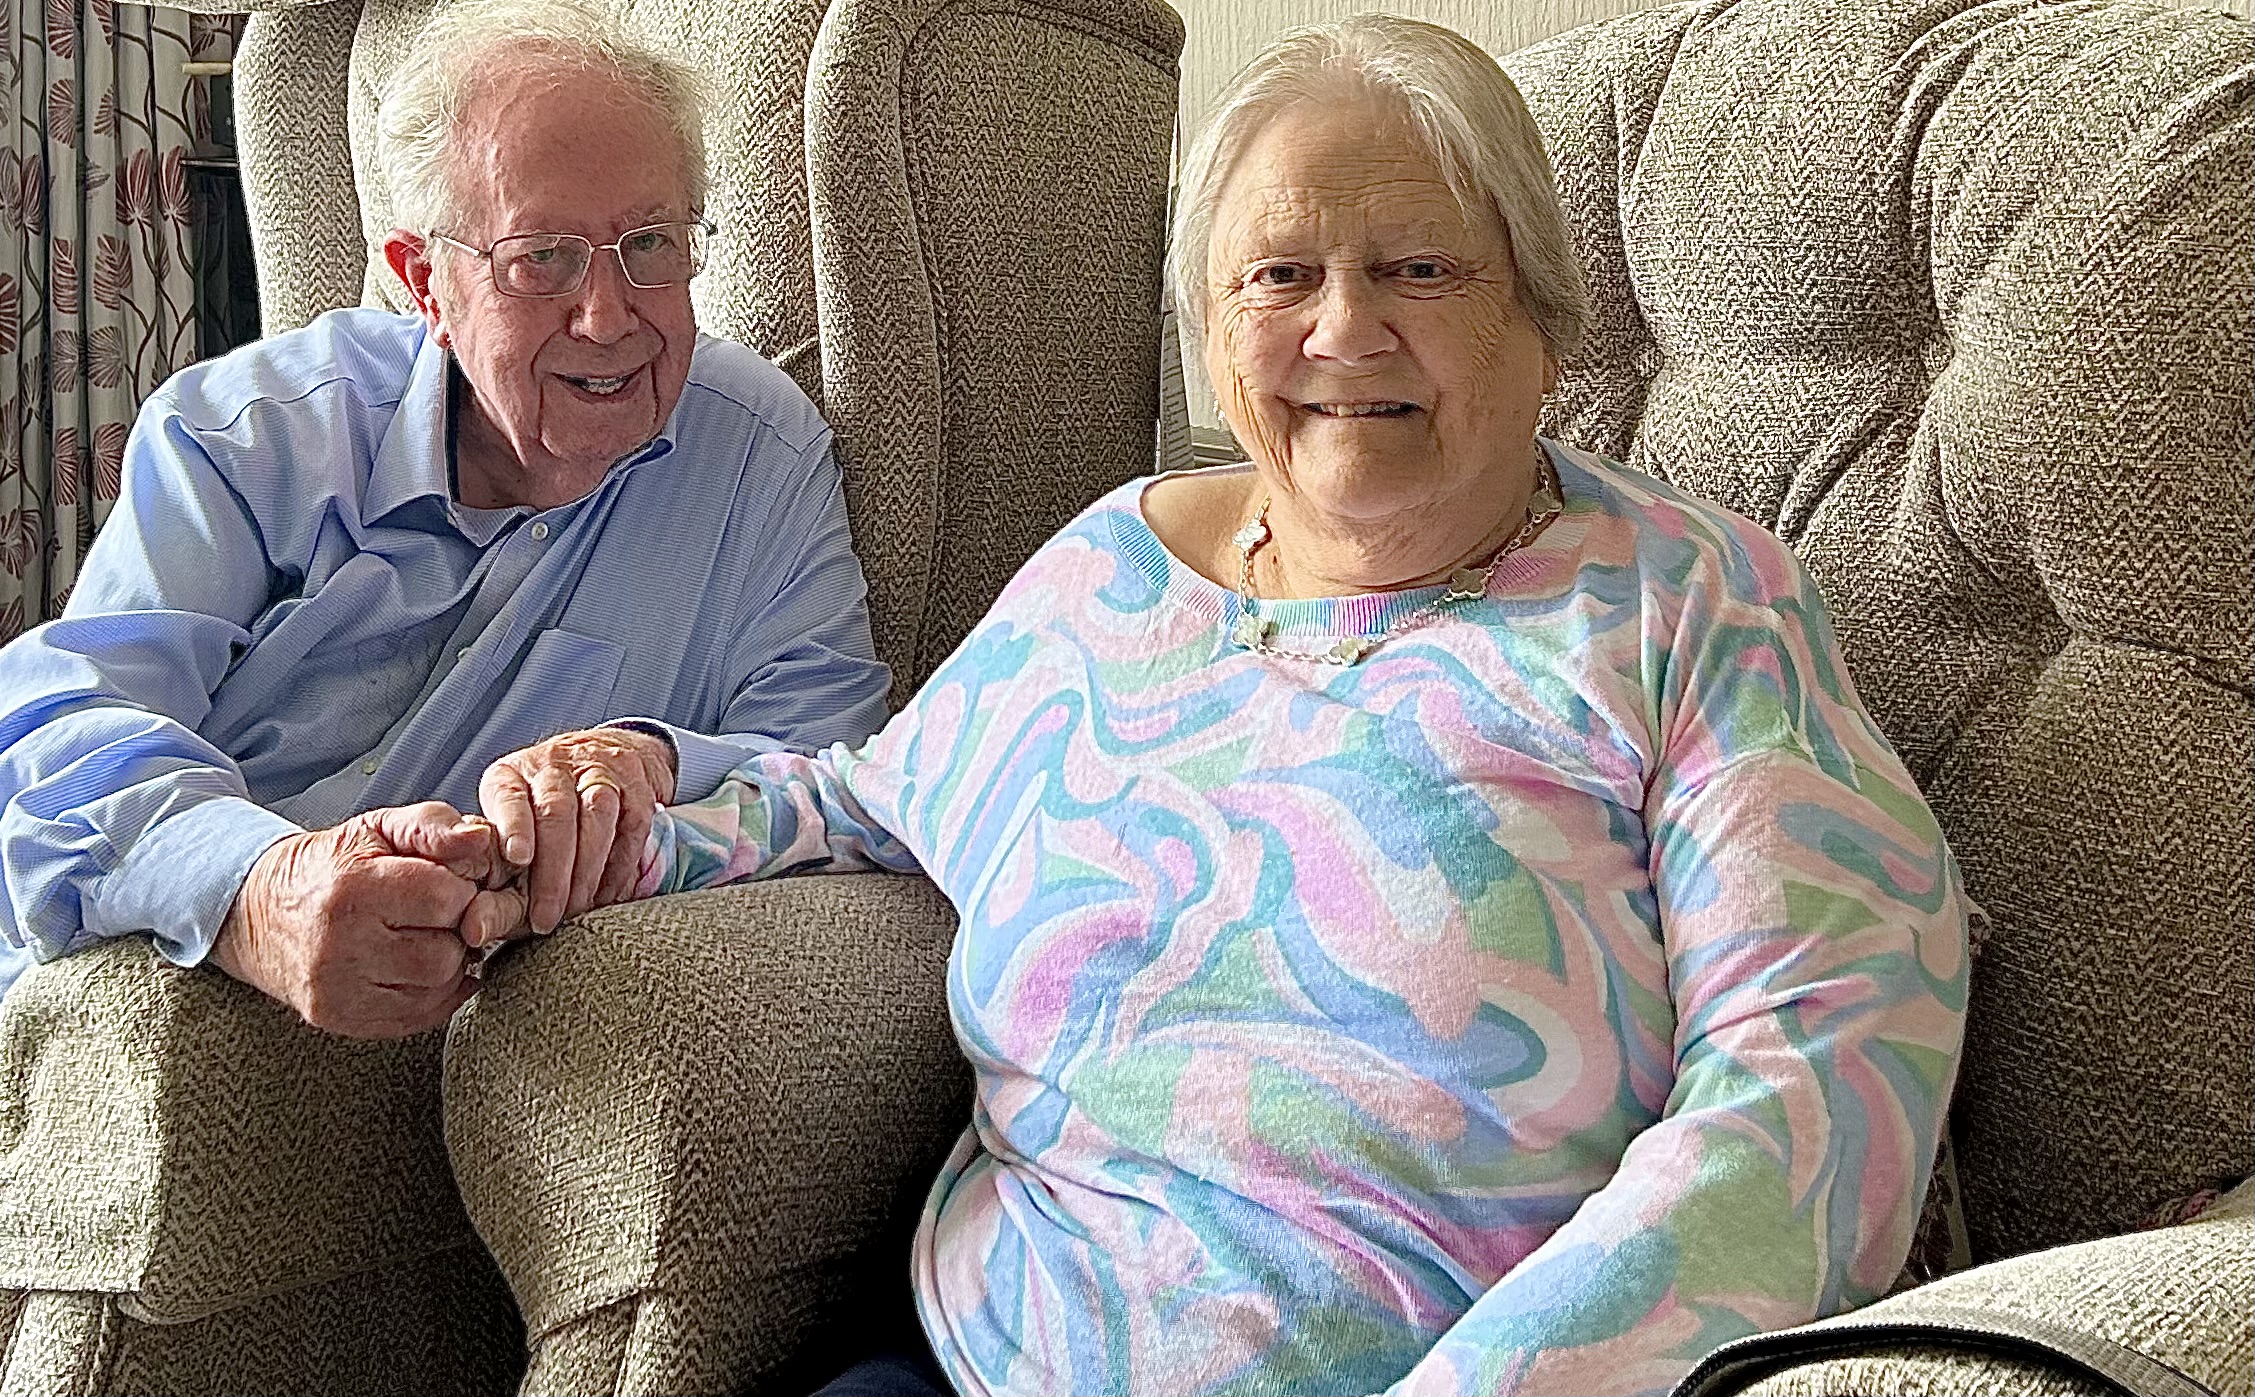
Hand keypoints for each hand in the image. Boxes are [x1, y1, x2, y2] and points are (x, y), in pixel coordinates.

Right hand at [209, 801, 505, 1037]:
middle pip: (446, 950)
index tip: (451, 882)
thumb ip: (434, 825)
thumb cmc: (332, 866)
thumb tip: (481, 840)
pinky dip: (434, 991)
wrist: (260, 913)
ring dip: (449, 960)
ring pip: (439, 986)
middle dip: (458, 927)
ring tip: (427, 935)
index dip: (462, 888)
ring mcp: (339, 992)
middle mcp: (341, 948)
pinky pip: (422, 1016)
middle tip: (442, 913)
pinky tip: (417, 964)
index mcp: (352, 891)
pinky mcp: (342, 1020)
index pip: (443, 898)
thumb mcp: (378, 827)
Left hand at [478, 726, 674, 933]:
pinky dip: (620, 866)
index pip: (510, 795)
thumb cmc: (541, 808)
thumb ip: (494, 861)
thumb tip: (478, 920)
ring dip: (588, 868)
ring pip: (597, 813)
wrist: (603, 754)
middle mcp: (554, 766)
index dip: (514, 825)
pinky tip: (607, 895)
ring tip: (577, 909)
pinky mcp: (635, 787)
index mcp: (512, 775)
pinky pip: (632, 827)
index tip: (517, 858)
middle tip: (546, 917)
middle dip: (552, 870)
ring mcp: (598, 771)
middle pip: (556, 811)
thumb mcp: (508, 819)